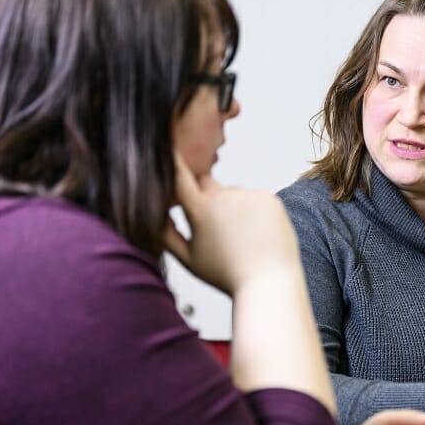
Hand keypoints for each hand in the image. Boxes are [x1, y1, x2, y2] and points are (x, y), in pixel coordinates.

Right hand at [163, 153, 300, 295]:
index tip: (164, 140)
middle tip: (212, 227)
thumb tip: (154, 213)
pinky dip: (251, 212)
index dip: (170, 157)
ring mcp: (248, 195)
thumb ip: (165, 234)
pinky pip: (252, 198)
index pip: (178, 174)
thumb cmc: (227, 275)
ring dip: (230, 209)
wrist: (270, 283)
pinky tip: (255, 235)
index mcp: (201, 211)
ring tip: (240, 241)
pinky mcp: (268, 197)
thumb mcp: (188, 259)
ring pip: (231, 194)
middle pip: (205, 183)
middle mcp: (224, 197)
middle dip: (203, 197)